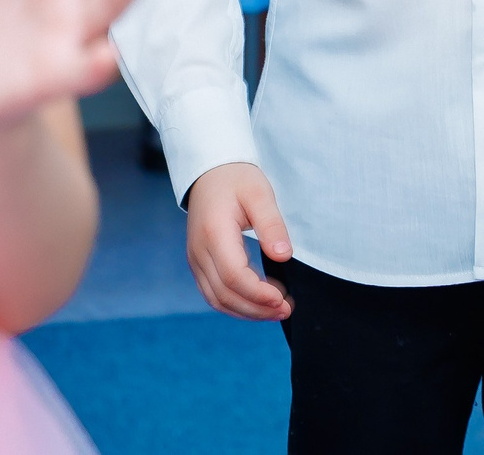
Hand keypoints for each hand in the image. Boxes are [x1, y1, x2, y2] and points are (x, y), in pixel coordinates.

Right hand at [185, 161, 293, 320]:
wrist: (210, 173)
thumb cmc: (236, 179)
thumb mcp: (260, 194)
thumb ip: (272, 225)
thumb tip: (283, 256)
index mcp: (213, 233)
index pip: (233, 276)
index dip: (258, 293)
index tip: (283, 299)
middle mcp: (199, 251)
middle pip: (224, 294)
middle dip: (257, 308)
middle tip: (287, 308)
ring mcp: (196, 259)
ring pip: (217, 300)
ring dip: (247, 311)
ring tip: (277, 309)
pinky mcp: (199, 264)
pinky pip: (214, 294)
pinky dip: (236, 304)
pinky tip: (259, 302)